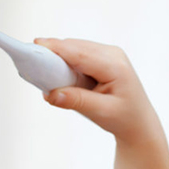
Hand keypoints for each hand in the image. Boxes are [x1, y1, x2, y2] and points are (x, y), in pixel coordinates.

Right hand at [36, 38, 168, 168]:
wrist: (139, 123)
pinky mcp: (103, 58)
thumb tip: (50, 94)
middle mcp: (113, 54)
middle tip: (29, 58)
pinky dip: (65, 60)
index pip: (80, 53)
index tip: (34, 45)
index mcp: (115, 66)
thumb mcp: (101, 112)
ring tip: (39, 66)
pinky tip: (54, 70)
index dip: (56, 48)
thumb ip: (76, 101)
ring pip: (76, 48)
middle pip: (75, 47)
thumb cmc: (124, 118)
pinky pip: (79, 53)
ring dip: (58, 56)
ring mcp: (109, 54)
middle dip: (53, 52)